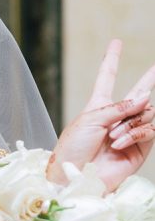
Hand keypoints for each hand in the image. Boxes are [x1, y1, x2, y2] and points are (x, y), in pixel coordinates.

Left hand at [47, 39, 154, 191]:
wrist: (75, 176)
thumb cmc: (73, 149)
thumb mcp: (89, 120)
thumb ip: (117, 107)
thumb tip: (144, 98)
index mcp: (98, 107)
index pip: (107, 78)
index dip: (112, 60)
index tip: (116, 43)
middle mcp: (116, 118)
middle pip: (139, 94)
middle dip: (149, 79)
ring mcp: (129, 133)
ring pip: (146, 113)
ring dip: (130, 123)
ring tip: (113, 138)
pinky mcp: (139, 149)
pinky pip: (149, 131)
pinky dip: (135, 134)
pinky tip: (119, 143)